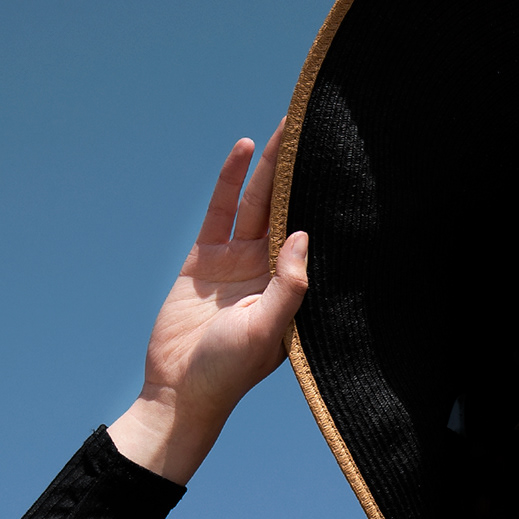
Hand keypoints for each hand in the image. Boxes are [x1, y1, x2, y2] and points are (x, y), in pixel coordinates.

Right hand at [108, 130, 309, 483]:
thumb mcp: (267, 329)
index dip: (321, 203)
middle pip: (286, 211)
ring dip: (269, 168)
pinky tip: (244, 150)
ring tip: (285, 129)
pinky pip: (221, 211)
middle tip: (316, 132)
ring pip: (257, 204)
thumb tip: (300, 234)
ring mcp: (237, 262)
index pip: (311, 236)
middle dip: (299, 174)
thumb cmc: (230, 370)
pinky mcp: (205, 258)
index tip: (338, 168)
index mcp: (291, 291)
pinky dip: (232, 181)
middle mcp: (268, 272)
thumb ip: (287, 285)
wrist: (180, 389)